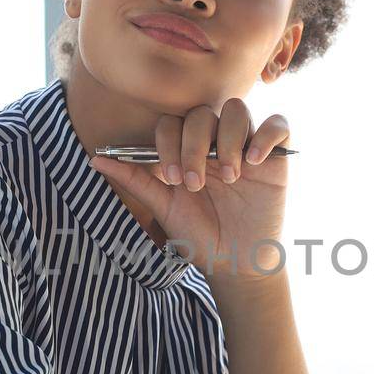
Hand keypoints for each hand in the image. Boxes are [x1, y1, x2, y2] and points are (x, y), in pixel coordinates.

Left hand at [87, 97, 290, 281]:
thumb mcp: (165, 209)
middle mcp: (215, 142)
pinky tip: (253, 163)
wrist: (237, 263)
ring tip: (229, 176)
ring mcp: (246, 146)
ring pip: (237, 111)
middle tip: (195, 184)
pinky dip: (265, 136)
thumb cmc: (199, 237)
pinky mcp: (276, 156)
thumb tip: (95, 159)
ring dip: (228, 140)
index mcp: (187, 150)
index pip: (173, 122)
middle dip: (194, 146)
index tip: (173, 180)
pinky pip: (277, 125)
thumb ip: (135, 180)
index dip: (169, 144)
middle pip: (203, 113)